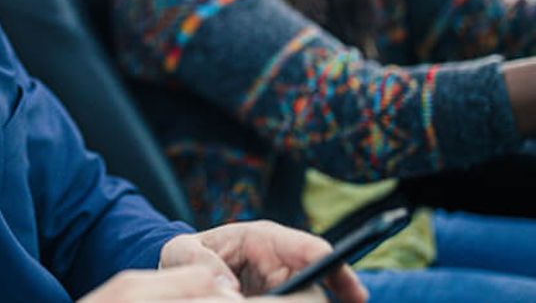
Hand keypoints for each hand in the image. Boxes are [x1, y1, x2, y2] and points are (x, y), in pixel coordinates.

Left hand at [77, 264, 339, 301]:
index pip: (310, 249)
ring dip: (307, 301)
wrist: (180, 271)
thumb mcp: (181, 252)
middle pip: (317, 286)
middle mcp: (279, 262)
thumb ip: (200, 263)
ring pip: (308, 298)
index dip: (337, 269)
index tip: (354, 294)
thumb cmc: (184, 254)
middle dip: (318, 300)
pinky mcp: (276, 299)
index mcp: (263, 239)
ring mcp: (280, 286)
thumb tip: (231, 291)